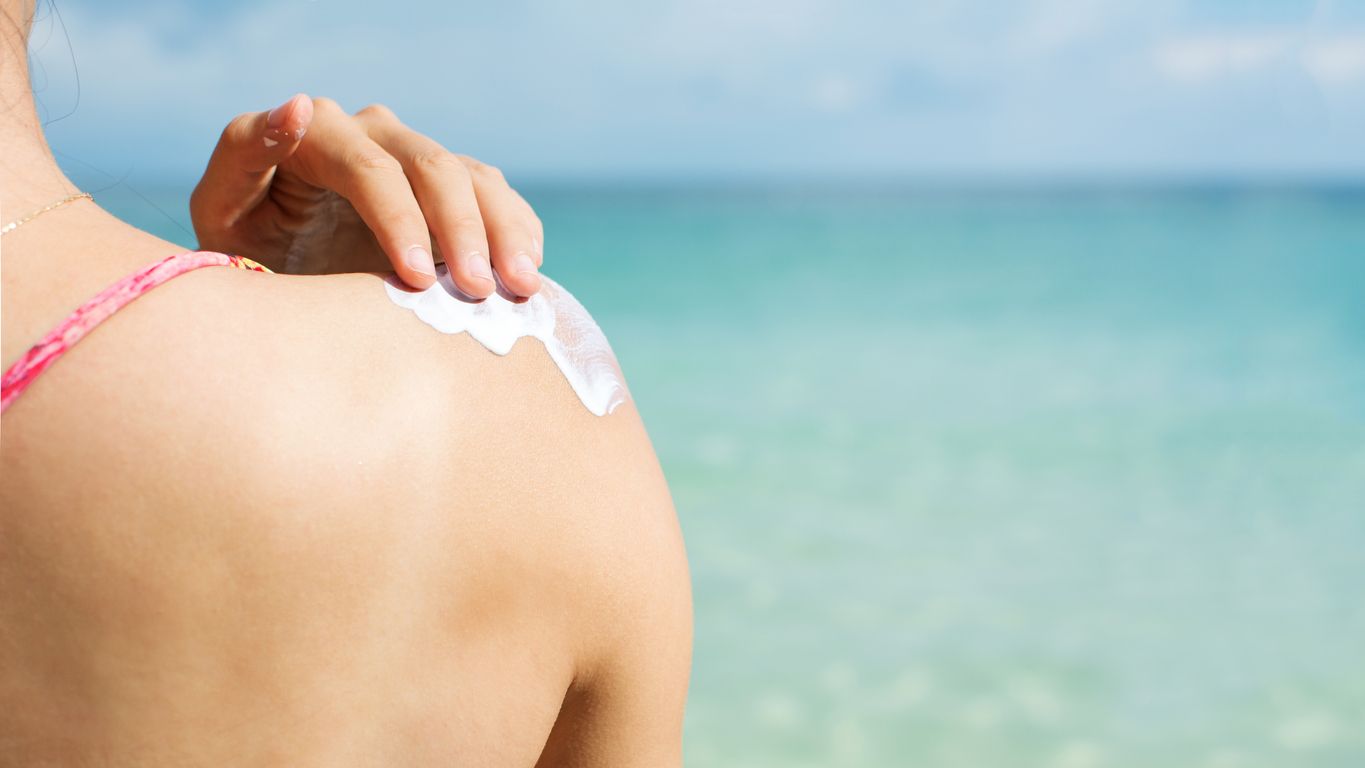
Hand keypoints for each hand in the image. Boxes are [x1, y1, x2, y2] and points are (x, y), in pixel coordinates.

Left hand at [190, 94, 543, 295]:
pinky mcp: (452, 187)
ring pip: (474, 178)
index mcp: (314, 135)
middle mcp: (371, 133)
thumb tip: (299, 107)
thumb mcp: (223, 215)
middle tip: (476, 292)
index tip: (418, 278)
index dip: (399, 220)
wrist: (287, 286)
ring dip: (502, 234)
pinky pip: (497, 196)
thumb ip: (246, 158)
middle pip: (432, 167)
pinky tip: (527, 276)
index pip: (368, 167)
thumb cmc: (246, 254)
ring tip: (519, 289)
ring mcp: (416, 157)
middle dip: (460, 231)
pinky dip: (517, 233)